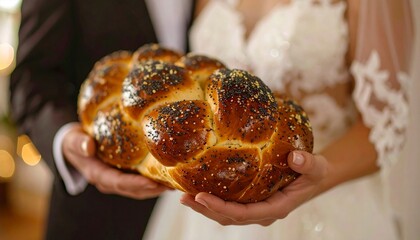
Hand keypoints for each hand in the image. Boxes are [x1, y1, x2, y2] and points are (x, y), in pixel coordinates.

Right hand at [62, 124, 168, 198]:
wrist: (74, 145)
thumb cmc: (74, 141)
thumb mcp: (73, 140)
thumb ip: (79, 143)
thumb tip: (88, 146)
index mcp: (97, 174)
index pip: (118, 182)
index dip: (136, 184)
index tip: (152, 183)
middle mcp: (109, 181)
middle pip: (133, 189)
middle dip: (152, 189)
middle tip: (170, 185)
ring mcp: (117, 180)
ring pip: (139, 189)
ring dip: (156, 188)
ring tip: (174, 184)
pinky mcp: (124, 175)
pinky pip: (140, 181)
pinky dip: (154, 181)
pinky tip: (168, 177)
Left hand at [180, 151, 328, 225]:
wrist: (312, 175)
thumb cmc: (314, 172)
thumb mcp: (317, 167)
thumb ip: (309, 164)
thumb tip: (296, 157)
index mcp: (276, 208)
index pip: (244, 213)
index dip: (222, 208)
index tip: (202, 197)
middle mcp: (262, 212)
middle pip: (229, 217)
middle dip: (206, 210)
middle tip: (185, 198)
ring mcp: (255, 208)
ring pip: (226, 214)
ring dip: (205, 208)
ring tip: (184, 197)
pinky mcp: (251, 200)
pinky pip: (229, 204)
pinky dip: (212, 200)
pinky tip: (198, 189)